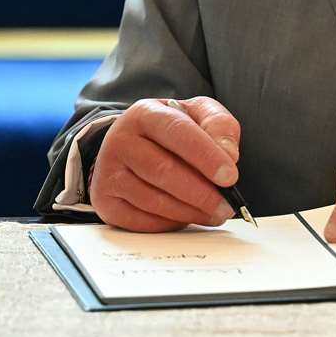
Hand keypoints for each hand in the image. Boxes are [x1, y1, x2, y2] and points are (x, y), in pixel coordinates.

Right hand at [89, 96, 240, 231]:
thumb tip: (229, 155)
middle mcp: (120, 140)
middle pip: (162, 170)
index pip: (177, 132)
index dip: (206, 156)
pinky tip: (187, 218)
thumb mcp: (197, 114)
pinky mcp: (105, 200)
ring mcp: (108, 171)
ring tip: (214, 214)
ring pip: (152, 199)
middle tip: (226, 205)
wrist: (131, 144)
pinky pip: (140, 220)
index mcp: (145, 113)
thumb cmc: (171, 131)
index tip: (230, 177)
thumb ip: (219, 126)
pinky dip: (169, 223)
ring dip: (189, 211)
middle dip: (201, 193)